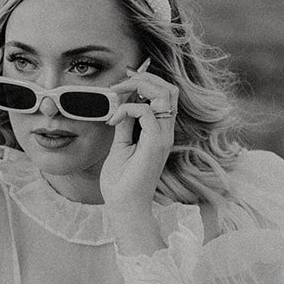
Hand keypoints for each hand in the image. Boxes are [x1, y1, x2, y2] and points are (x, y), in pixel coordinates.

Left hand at [98, 60, 179, 211]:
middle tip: (120, 83)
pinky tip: (113, 120)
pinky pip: (146, 112)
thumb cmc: (122, 181)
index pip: (164, 95)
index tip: (123, 81)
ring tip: (117, 93)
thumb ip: (124, 125)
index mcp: (159, 131)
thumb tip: (121, 105)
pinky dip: (127, 109)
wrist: (124, 206)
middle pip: (169, 89)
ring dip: (139, 86)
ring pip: (165, 94)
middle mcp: (165, 132)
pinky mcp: (155, 144)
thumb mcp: (120, 145)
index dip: (146, 81)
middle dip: (144, 78)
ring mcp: (162, 137)